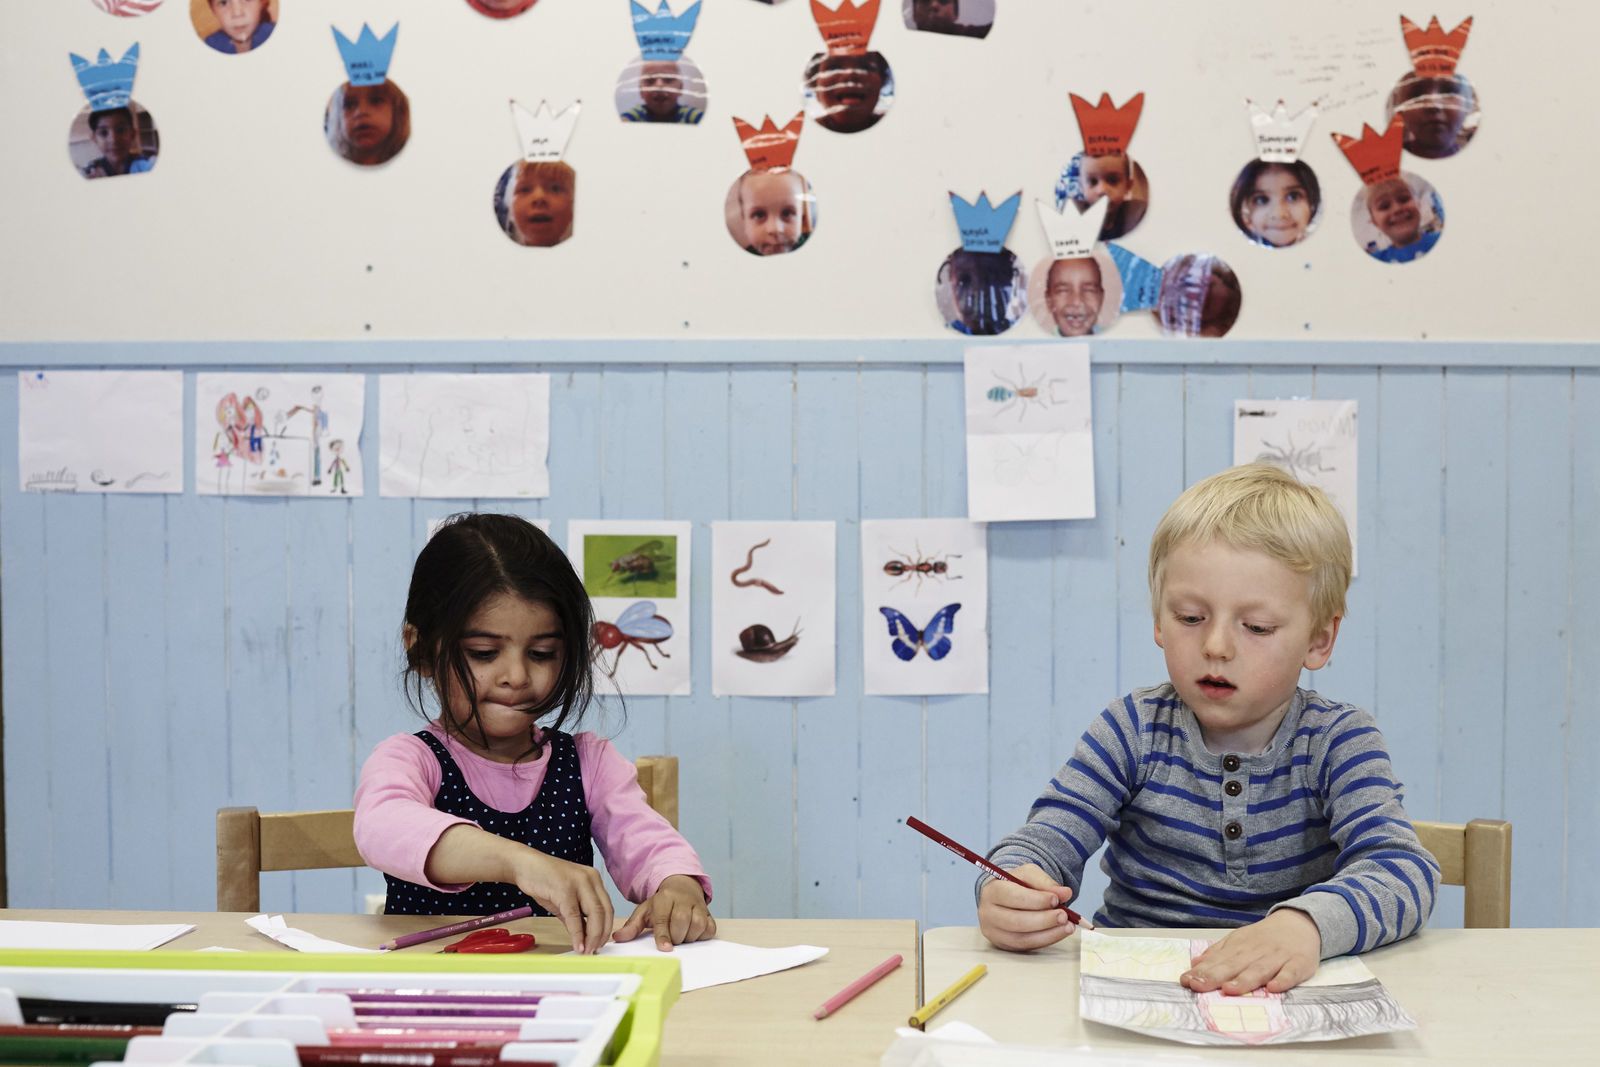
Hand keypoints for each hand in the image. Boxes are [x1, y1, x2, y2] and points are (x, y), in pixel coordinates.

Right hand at [509, 851, 613, 954]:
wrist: (524, 865)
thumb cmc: (544, 881)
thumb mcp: (565, 900)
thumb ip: (576, 918)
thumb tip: (584, 939)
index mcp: (594, 880)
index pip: (607, 908)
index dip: (605, 929)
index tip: (600, 944)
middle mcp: (591, 878)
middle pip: (605, 912)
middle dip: (601, 935)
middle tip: (594, 951)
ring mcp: (579, 882)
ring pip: (595, 913)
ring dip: (592, 937)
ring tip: (587, 951)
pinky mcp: (565, 888)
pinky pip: (574, 915)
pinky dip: (577, 933)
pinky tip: (577, 945)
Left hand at [612, 874, 715, 950]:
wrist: (682, 886)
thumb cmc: (662, 903)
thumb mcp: (645, 910)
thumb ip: (632, 926)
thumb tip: (617, 937)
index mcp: (664, 898)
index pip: (663, 918)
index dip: (664, 935)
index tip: (665, 948)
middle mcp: (683, 900)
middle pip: (682, 921)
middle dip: (676, 936)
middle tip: (672, 939)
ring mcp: (698, 906)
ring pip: (698, 925)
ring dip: (689, 937)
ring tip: (681, 935)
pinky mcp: (709, 913)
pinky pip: (709, 929)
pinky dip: (702, 935)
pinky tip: (693, 933)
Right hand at [977, 863, 1078, 951]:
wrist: (1005, 897)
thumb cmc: (1016, 884)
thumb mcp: (1029, 874)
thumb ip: (1046, 882)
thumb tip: (1065, 893)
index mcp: (992, 891)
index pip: (1012, 897)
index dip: (1035, 900)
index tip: (1056, 899)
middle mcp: (988, 913)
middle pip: (1016, 921)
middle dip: (1044, 920)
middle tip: (1064, 916)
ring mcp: (994, 932)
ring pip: (1022, 938)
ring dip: (1048, 933)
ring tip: (1067, 926)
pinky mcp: (1004, 945)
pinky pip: (1027, 946)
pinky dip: (1046, 940)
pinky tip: (1059, 932)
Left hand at [1181, 908, 1321, 994]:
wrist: (1300, 923)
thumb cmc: (1264, 938)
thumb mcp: (1239, 940)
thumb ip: (1217, 953)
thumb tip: (1195, 964)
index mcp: (1239, 945)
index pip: (1218, 960)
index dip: (1202, 971)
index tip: (1186, 981)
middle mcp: (1256, 951)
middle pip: (1234, 964)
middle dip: (1215, 976)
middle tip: (1199, 986)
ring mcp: (1278, 957)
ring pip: (1260, 969)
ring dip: (1245, 980)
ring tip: (1229, 989)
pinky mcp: (1298, 963)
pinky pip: (1290, 973)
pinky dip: (1283, 980)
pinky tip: (1273, 988)